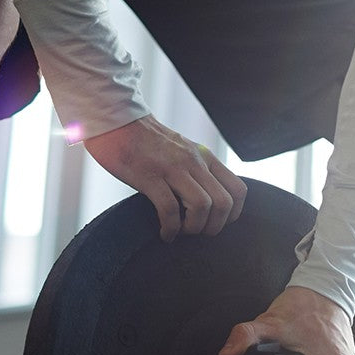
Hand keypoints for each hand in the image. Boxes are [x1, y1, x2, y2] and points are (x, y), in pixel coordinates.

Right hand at [84, 115, 246, 239]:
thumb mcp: (184, 150)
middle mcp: (194, 162)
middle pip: (224, 203)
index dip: (232, 214)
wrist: (116, 121)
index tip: (216, 222)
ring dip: (193, 228)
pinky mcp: (149, 176)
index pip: (238, 190)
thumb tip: (208, 201)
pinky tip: (164, 233)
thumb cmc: (147, 142)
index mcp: (205, 157)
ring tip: (180, 231)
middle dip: (214, 227)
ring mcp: (172, 168)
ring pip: (202, 207)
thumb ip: (198, 170)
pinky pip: (170, 209)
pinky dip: (170, 228)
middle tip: (197, 231)